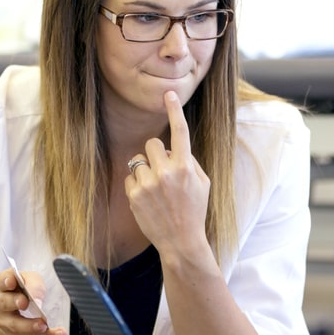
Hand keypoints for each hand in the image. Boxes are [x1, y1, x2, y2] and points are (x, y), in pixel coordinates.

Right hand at [0, 268, 64, 334]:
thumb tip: (37, 298)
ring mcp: (5, 321)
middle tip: (25, 303)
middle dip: (15, 302)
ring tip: (43, 326)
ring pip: (16, 325)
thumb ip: (33, 284)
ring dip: (30, 326)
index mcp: (2, 285)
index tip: (11, 282)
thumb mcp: (29, 279)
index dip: (6, 281)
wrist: (12, 309)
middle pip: (4, 303)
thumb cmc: (22, 289)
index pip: (2, 281)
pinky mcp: (16, 334)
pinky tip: (59, 334)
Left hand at [125, 91, 211, 256]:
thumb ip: (190, 161)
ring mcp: (149, 184)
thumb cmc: (194, 210)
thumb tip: (173, 148)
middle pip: (152, 144)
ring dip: (146, 171)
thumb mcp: (203, 184)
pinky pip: (130, 177)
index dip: (174, 110)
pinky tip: (147, 200)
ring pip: (139, 161)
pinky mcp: (135, 195)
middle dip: (156, 154)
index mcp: (186, 167)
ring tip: (156, 190)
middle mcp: (167, 173)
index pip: (180, 132)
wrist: (181, 241)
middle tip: (163, 170)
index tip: (169, 94)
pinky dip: (137, 185)